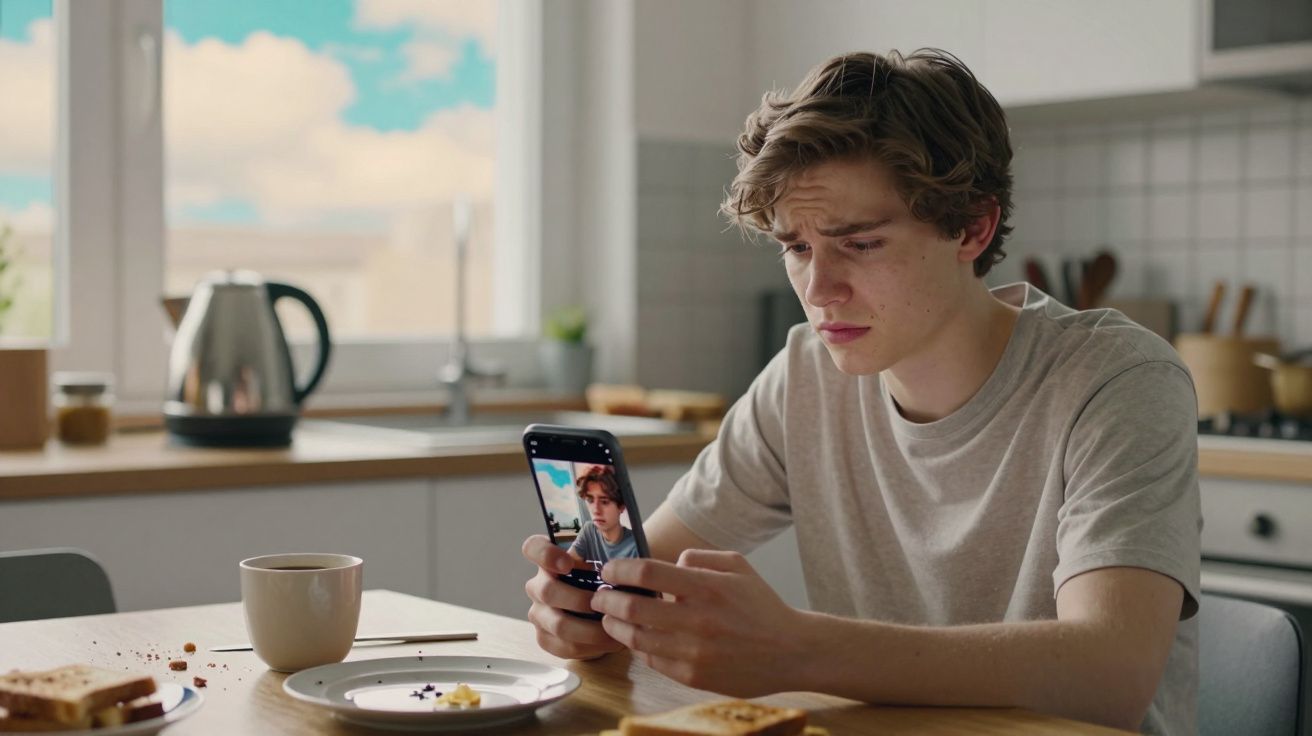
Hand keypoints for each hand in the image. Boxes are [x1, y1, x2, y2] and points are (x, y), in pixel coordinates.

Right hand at [521, 535, 624, 659]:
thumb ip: (615, 547)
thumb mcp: (614, 559)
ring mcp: (539, 613)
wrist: (611, 610)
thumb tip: (623, 544)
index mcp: (550, 560)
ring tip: (615, 627)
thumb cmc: (611, 580)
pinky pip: (563, 646)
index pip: (533, 548)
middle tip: (605, 603)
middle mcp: (539, 586)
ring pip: (557, 624)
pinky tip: (609, 641)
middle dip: (580, 599)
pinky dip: (590, 647)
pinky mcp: (546, 638)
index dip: (545, 555)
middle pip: (547, 591)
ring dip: (590, 628)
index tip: (568, 564)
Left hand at [591, 549, 807, 695]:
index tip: (609, 570)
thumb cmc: (761, 605)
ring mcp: (693, 652)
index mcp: (707, 587)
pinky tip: (637, 638)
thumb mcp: (737, 566)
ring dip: (615, 625)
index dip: (620, 569)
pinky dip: (638, 647)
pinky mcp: (691, 676)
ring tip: (610, 617)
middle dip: (607, 599)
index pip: (648, 572)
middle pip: (633, 606)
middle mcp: (697, 620)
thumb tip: (667, 565)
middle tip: (599, 596)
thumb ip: (698, 558)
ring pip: (636, 638)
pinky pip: (651, 660)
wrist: (790, 651)